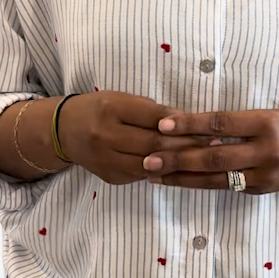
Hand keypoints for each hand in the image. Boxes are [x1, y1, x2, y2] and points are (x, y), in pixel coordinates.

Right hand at [55, 91, 211, 185]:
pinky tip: (183, 171)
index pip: (153, 117)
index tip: (207, 128)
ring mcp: (107, 160)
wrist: (65, 131)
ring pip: (150, 165)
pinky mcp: (111, 178)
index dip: (181, 124)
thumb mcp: (123, 99)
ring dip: (179, 163)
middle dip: (186, 146)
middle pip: (153, 144)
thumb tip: (189, 120)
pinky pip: (142, 176)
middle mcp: (105, 136)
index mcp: (111, 109)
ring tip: (203, 160)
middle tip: (213, 146)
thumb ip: (153, 110)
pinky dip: (164, 172)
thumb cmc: (100, 108)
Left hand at [143, 109, 278, 193]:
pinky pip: (225, 187)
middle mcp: (265, 152)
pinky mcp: (261, 191)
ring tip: (154, 174)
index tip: (162, 124)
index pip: (220, 124)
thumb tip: (195, 126)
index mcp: (266, 124)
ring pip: (215, 178)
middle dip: (177, 158)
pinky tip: (178, 180)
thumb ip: (238, 122)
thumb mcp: (272, 113)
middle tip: (148, 157)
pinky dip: (200, 183)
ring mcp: (263, 176)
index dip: (190, 124)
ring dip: (181, 177)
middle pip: (213, 157)